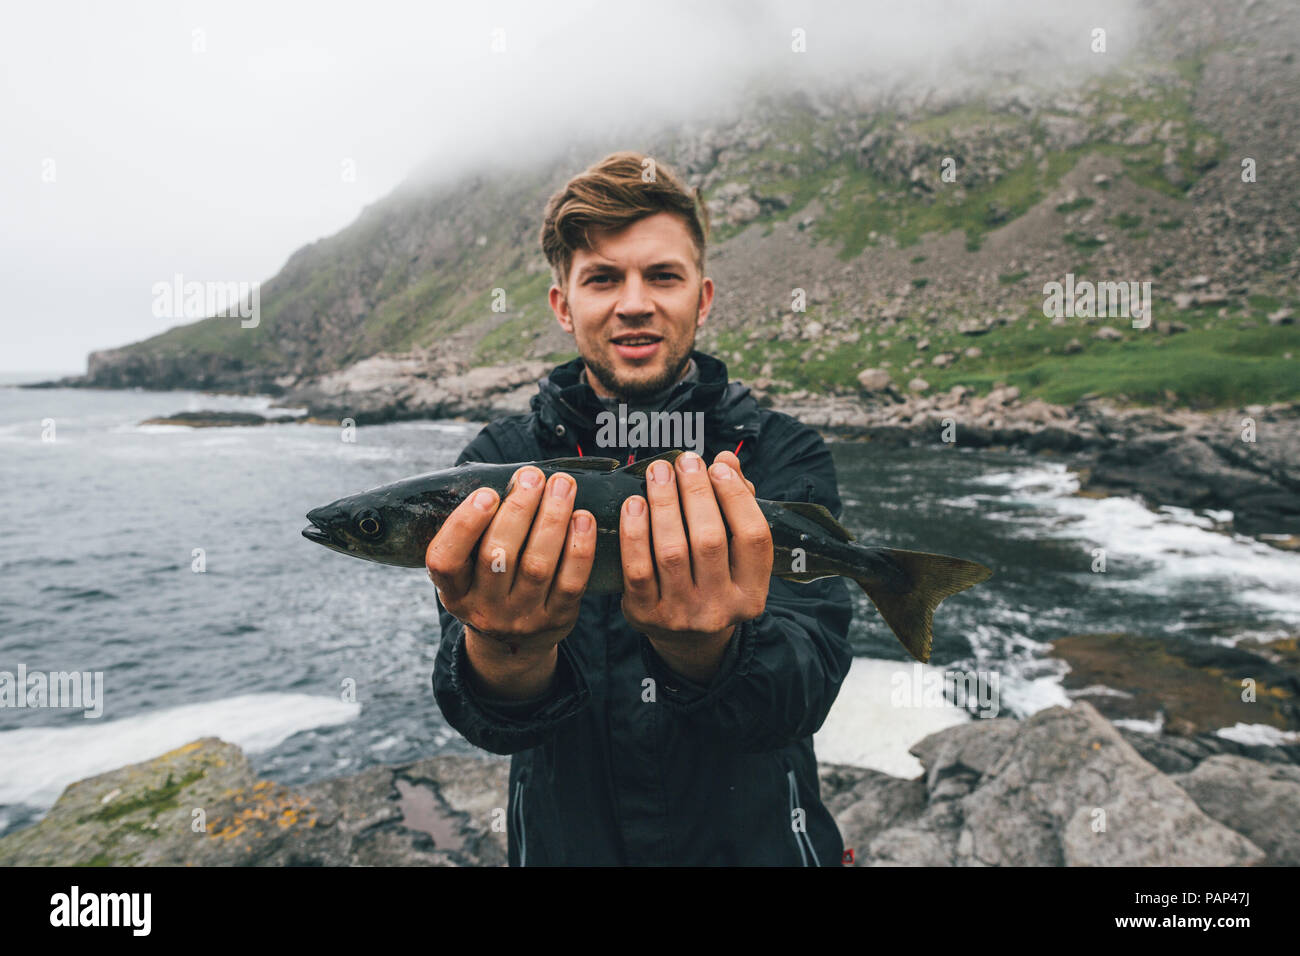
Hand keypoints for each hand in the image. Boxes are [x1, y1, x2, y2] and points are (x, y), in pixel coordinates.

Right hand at [426, 466, 596, 698]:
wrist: (514, 643)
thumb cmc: (490, 584)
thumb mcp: (469, 569)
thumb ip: (478, 532)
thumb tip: (510, 480)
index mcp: (453, 592)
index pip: (444, 561)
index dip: (465, 526)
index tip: (486, 493)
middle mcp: (484, 609)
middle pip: (498, 556)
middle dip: (519, 509)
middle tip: (533, 476)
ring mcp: (521, 618)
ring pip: (537, 565)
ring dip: (552, 519)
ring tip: (562, 485)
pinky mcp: (556, 620)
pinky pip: (571, 582)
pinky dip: (579, 547)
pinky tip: (583, 518)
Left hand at [619, 450, 771, 682]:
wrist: (684, 636)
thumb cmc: (713, 577)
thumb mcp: (734, 552)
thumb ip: (736, 504)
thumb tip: (726, 461)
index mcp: (752, 592)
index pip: (754, 538)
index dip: (736, 498)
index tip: (717, 467)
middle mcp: (721, 608)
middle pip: (710, 540)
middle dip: (696, 493)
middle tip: (684, 462)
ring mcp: (682, 614)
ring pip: (672, 551)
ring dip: (663, 504)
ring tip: (658, 473)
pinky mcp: (646, 614)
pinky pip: (638, 568)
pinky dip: (634, 533)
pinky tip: (634, 504)